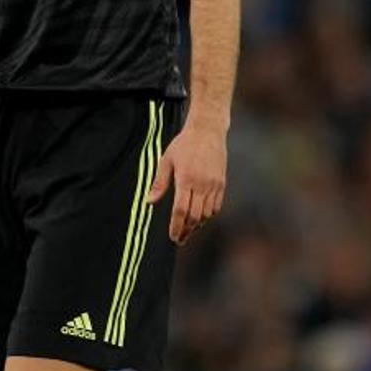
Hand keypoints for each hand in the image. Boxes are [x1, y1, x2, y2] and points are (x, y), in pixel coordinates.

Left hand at [145, 123, 226, 244]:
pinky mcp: (222, 184)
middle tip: (179, 239)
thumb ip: (159, 183)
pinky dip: (208, 215)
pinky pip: (216, 207)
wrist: (208, 131)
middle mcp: (202, 184)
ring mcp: (214, 185)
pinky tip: (200, 217)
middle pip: (195, 216)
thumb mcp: (166, 160)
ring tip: (188, 229)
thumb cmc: (183, 145)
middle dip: (186, 230)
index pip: (181, 210)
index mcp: (186, 179)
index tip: (173, 236)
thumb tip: (149, 202)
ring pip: (207, 214)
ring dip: (197, 224)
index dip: (177, 226)